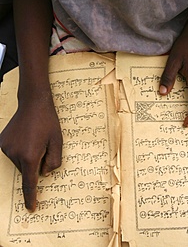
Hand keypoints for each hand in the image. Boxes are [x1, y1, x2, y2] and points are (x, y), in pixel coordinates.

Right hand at [0, 95, 62, 211]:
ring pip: (18, 162)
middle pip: (25, 170)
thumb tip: (43, 174)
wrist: (34, 103)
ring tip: (34, 138)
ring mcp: (6, 148)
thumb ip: (53, 162)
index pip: (29, 183)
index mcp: (30, 156)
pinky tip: (26, 137)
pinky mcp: (2, 142)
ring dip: (26, 157)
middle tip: (42, 146)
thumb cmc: (48, 122)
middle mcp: (15, 154)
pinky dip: (20, 150)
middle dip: (34, 164)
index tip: (31, 207)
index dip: (30, 197)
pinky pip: (12, 153)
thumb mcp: (58, 142)